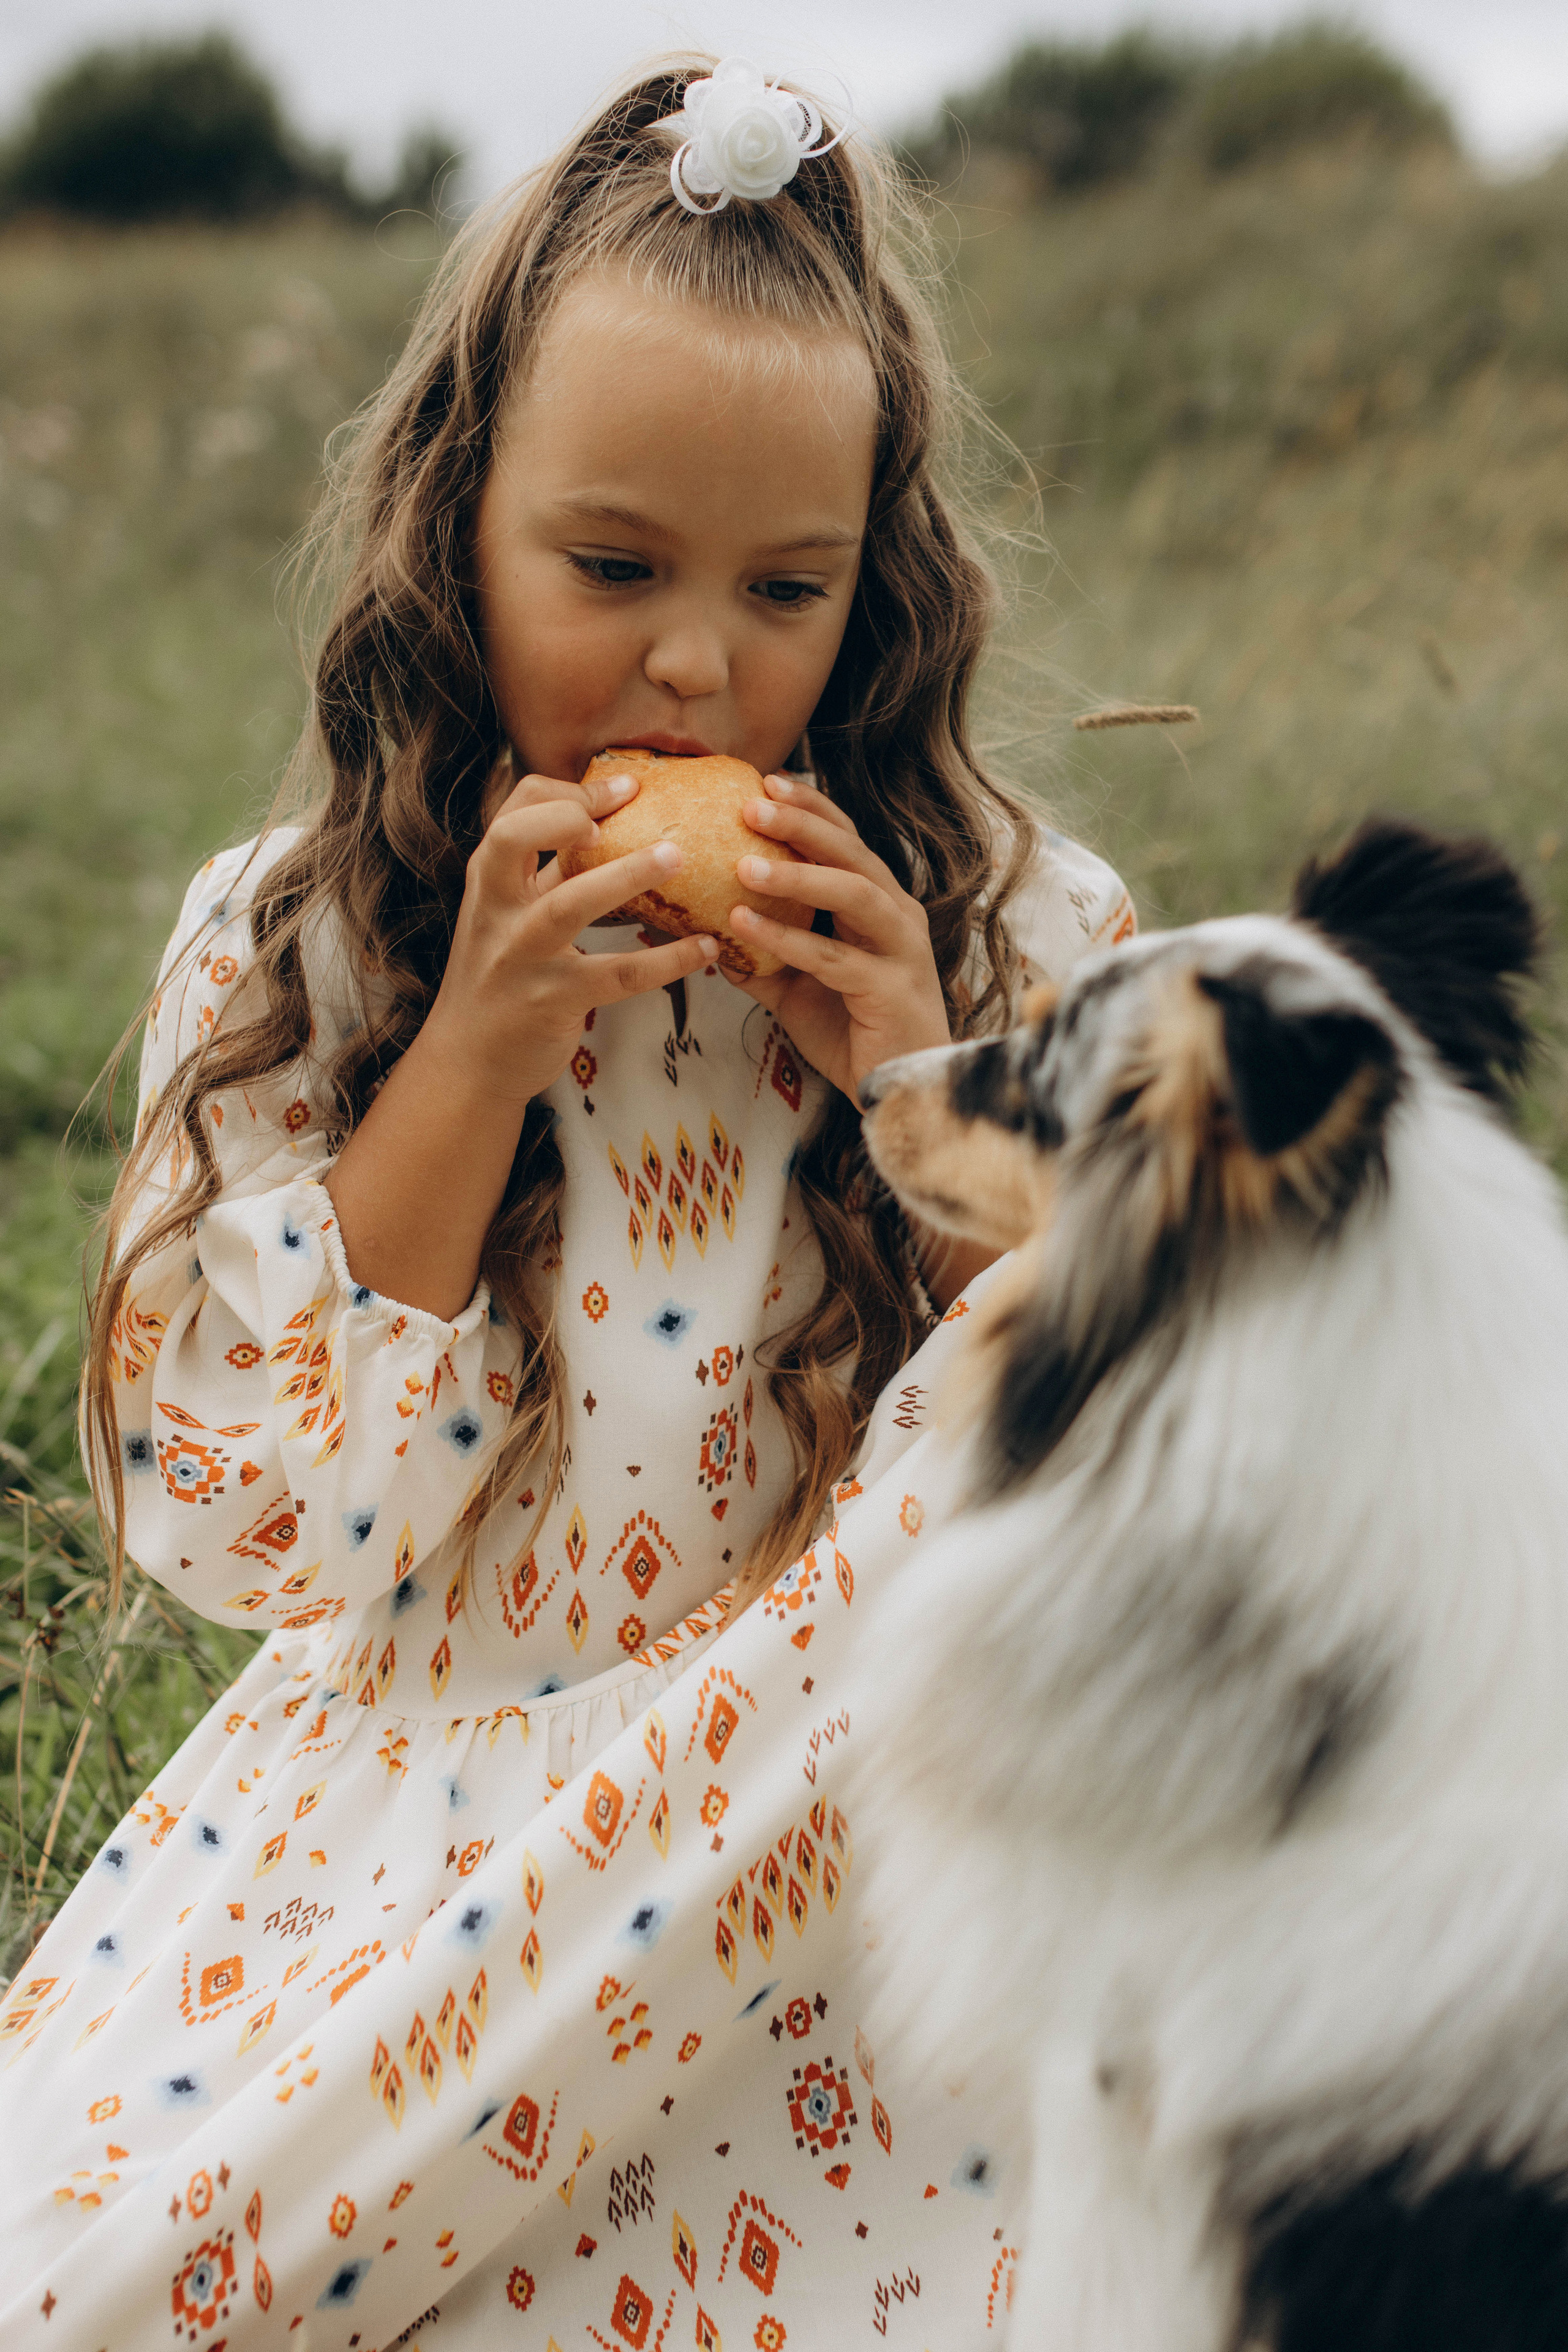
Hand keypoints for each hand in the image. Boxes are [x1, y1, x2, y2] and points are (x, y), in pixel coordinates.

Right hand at [424, 765, 717, 1102]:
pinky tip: (704, 949)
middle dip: (570, 814)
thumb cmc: (498, 979)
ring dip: (625, 875)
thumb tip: (599, 824)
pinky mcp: (552, 1002)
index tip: (623, 787)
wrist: (468, 1061)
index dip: (566, 793)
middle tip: (634, 801)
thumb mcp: (507, 917)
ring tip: (679, 858)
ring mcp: (522, 957)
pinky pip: (617, 976)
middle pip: (515, 839)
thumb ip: (541, 875)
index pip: (513, 813)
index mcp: (489, 883)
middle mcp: (497, 912)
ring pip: (569, 905)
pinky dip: (665, 961)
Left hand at [725, 774, 951, 1103]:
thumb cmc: (854, 1032)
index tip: (765, 782)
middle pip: (852, 853)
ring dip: (798, 874)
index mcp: (879, 905)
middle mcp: (896, 917)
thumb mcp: (798, 988)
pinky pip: (833, 957)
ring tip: (744, 863)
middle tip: (750, 803)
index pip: (847, 841)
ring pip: (853, 893)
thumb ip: (763, 958)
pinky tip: (745, 925)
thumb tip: (709, 934)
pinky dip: (787, 939)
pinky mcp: (889, 990)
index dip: (810, 809)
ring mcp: (899, 951)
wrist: (898, 1091)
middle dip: (802, 824)